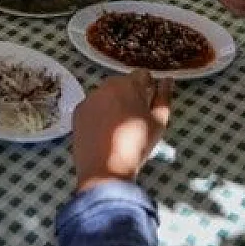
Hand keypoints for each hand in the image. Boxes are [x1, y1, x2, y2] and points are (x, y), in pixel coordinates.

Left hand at [71, 70, 172, 191]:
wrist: (105, 170)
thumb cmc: (136, 145)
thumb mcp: (159, 122)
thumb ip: (164, 97)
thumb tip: (167, 80)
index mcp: (128, 85)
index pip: (142, 75)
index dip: (149, 88)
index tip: (149, 103)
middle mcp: (106, 86)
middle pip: (123, 84)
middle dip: (130, 95)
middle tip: (135, 118)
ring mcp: (89, 98)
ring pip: (106, 95)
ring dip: (113, 104)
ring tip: (119, 128)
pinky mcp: (77, 112)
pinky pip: (92, 106)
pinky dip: (98, 114)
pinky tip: (104, 132)